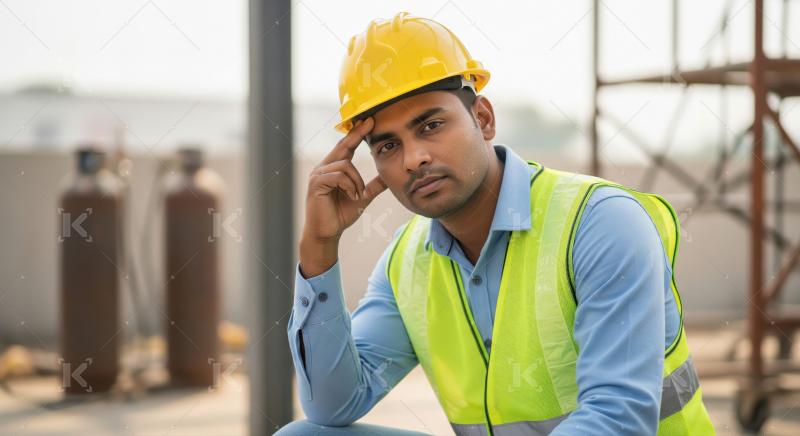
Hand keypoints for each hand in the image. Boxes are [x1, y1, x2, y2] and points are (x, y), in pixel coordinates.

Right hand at [299, 117, 387, 276]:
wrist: (327, 233)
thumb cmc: (340, 215)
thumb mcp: (362, 197)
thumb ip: (373, 186)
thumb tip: (388, 177)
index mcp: (333, 168)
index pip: (347, 146)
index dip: (358, 133)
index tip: (370, 121)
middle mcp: (324, 167)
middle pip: (343, 146)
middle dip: (358, 134)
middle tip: (372, 121)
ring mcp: (318, 174)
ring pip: (345, 164)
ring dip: (357, 180)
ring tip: (358, 195)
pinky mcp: (316, 183)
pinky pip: (339, 176)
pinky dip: (349, 186)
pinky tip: (352, 196)